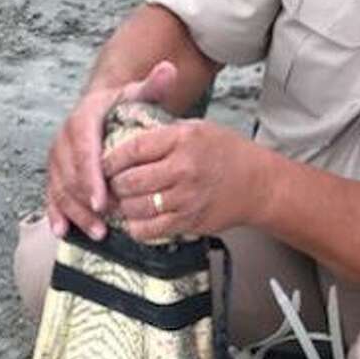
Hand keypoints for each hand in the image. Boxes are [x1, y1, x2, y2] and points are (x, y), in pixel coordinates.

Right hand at [46, 60, 178, 240]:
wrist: (101, 111)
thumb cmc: (123, 107)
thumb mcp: (137, 95)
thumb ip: (153, 86)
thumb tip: (169, 69)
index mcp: (82, 118)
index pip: (83, 147)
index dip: (90, 175)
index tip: (102, 198)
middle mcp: (64, 137)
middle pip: (70, 173)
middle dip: (86, 200)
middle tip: (106, 220)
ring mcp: (57, 158)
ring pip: (60, 188)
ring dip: (76, 212)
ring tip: (98, 232)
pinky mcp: (55, 173)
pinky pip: (51, 195)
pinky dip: (55, 213)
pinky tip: (63, 231)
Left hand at [102, 119, 261, 241]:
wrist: (257, 184)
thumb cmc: (225, 152)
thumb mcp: (196, 128)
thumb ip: (162, 133)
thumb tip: (124, 137)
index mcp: (183, 139)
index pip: (133, 149)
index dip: (111, 159)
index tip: (102, 163)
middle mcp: (184, 169)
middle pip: (130, 181)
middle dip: (113, 185)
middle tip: (110, 185)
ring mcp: (186, 198)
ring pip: (136, 208)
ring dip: (123, 207)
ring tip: (120, 201)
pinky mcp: (189, 221)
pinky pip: (149, 230)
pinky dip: (136, 226)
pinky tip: (136, 219)